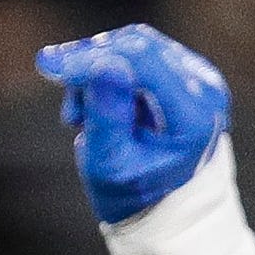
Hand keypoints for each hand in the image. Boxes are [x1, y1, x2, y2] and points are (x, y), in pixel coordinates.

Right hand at [34, 24, 228, 224]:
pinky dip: (106, 74)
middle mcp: (205, 88)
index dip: (93, 58)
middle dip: (90, 60)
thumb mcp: (109, 164)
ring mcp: (199, 79)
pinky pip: (139, 57)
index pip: (142, 61)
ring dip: (95, 70)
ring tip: (76, 112)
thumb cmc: (133, 194)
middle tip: (51, 77)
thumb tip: (100, 62)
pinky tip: (91, 105)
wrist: (165, 209)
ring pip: (135, 47)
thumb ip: (106, 115)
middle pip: (139, 45)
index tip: (49, 66)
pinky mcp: (184, 76)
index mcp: (193, 115)